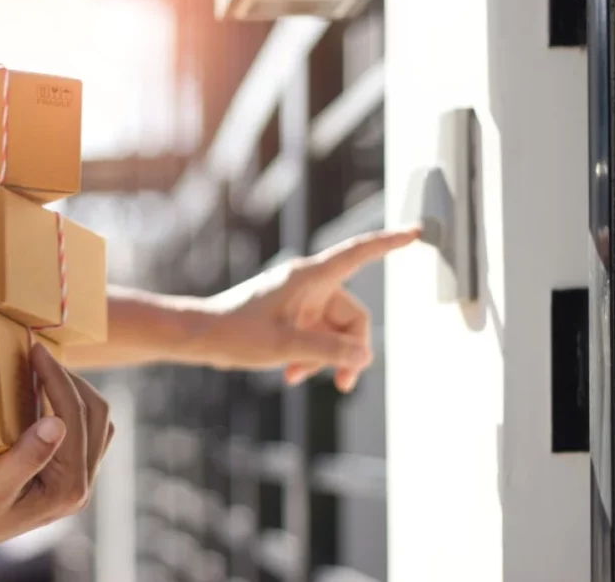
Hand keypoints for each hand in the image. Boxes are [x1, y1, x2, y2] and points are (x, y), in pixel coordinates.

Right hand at [0, 344, 113, 566]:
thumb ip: (25, 456)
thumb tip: (57, 423)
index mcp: (67, 488)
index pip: (75, 417)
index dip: (57, 378)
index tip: (35, 350)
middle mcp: (79, 487)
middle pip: (96, 415)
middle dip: (70, 379)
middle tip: (39, 356)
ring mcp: (75, 482)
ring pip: (96, 423)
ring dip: (75, 392)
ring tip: (44, 371)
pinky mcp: (64, 477)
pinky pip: (83, 433)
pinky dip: (69, 407)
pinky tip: (43, 397)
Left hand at [191, 228, 419, 391]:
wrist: (198, 336)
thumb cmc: (236, 334)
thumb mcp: (286, 346)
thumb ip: (329, 350)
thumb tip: (364, 356)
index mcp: (309, 277)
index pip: (358, 253)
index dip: (389, 243)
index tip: (416, 231)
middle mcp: (308, 284)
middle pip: (352, 314)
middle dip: (349, 350)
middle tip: (341, 384)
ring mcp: (299, 300)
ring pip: (334, 330)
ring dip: (325, 357)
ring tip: (298, 377)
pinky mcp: (290, 314)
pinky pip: (316, 334)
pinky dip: (310, 355)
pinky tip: (291, 375)